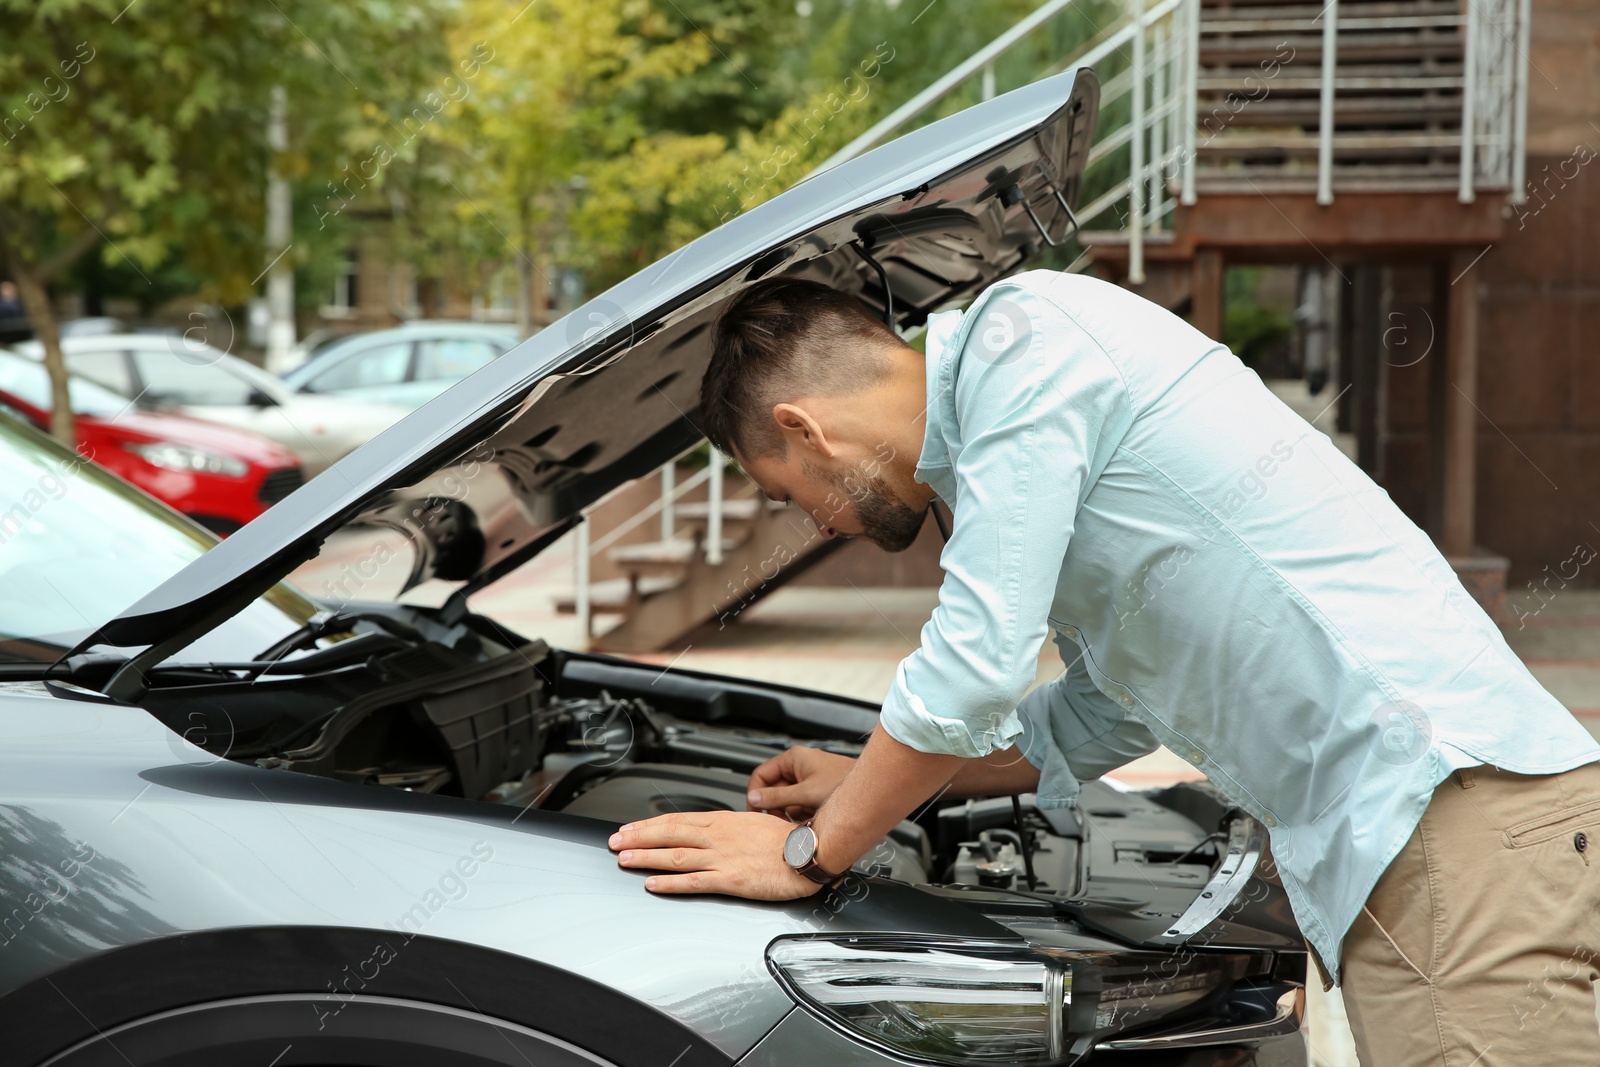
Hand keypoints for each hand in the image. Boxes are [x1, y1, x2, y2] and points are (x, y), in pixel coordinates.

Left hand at [609, 811, 825, 898]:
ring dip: (646, 857)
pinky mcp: (729, 879)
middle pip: (669, 833)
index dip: (649, 824)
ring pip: (674, 855)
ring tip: (624, 860)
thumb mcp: (755, 823)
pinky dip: (669, 883)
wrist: (810, 851)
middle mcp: (718, 836)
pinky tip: (652, 884)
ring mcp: (721, 857)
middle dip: (638, 837)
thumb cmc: (789, 840)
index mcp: (723, 821)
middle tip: (615, 841)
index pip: (677, 819)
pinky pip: (692, 882)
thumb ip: (732, 828)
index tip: (630, 827)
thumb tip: (715, 831)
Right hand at [747, 746, 855, 818]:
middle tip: (782, 821)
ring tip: (806, 818)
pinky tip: (814, 818)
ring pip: (788, 800)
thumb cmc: (843, 783)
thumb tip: (754, 799)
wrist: (872, 791)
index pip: (762, 775)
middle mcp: (800, 766)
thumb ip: (777, 797)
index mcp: (793, 759)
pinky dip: (804, 813)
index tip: (756, 812)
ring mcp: (809, 779)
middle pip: (775, 790)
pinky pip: (801, 804)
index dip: (756, 794)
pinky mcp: (818, 791)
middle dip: (779, 808)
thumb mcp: (806, 793)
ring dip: (793, 813)